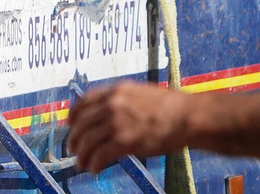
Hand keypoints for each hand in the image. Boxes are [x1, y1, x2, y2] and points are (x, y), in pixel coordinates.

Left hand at [70, 82, 192, 172]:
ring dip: (82, 155)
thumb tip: (107, 115)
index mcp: (115, 91)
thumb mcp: (140, 93)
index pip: (84, 101)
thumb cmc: (170, 107)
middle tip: (72, 149)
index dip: (74, 114)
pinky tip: (94, 169)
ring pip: (88, 141)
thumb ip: (121, 101)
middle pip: (82, 123)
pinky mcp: (125, 141)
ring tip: (81, 164)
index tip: (70, 124)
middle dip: (74, 139)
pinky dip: (94, 164)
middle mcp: (112, 104)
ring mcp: (117, 122)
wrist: (189, 116)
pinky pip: (100, 155)